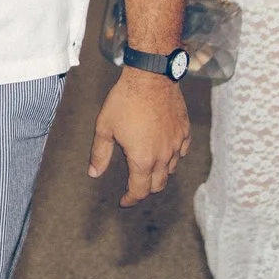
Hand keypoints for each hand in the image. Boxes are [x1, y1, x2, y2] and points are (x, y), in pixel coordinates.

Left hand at [88, 68, 191, 206]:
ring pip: (171, 169)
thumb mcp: (105, 128)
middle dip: (145, 189)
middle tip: (134, 186)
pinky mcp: (184, 131)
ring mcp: (176, 144)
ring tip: (147, 167)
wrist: (151, 76)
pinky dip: (173, 157)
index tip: (124, 201)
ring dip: (159, 173)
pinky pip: (181, 152)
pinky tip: (165, 150)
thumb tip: (94, 173)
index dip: (130, 199)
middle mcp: (163, 156)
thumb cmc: (125, 101)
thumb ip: (100, 154)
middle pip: (158, 185)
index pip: (139, 191)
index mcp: (142, 160)